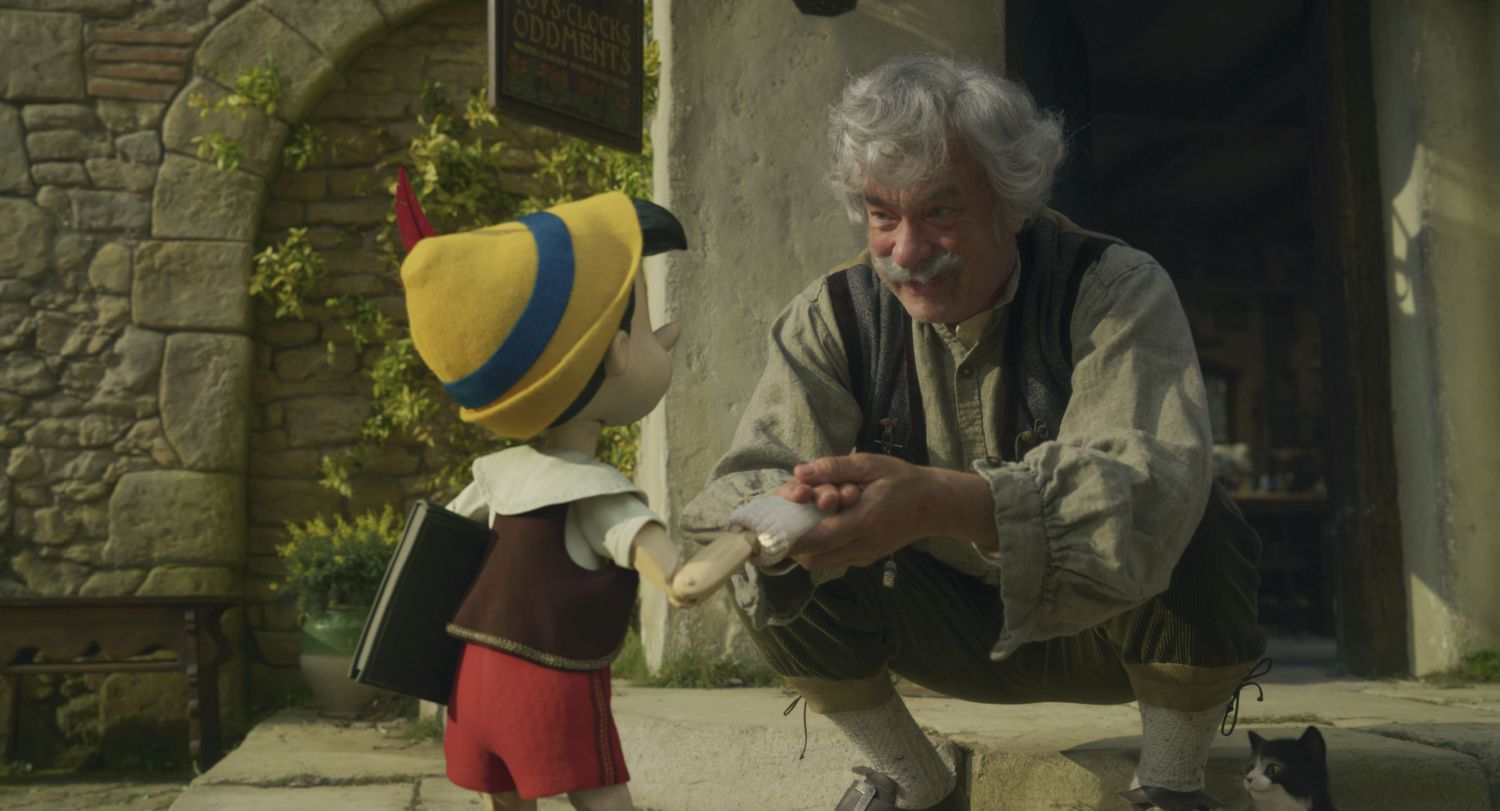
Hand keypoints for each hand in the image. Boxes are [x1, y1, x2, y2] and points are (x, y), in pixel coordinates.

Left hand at [788, 453, 998, 568]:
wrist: (934, 504)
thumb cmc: (902, 480)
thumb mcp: (870, 464)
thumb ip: (834, 468)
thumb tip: (800, 472)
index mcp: (864, 520)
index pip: (817, 539)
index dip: (791, 534)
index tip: (776, 520)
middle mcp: (863, 545)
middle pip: (813, 558)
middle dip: (795, 539)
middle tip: (791, 515)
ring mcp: (864, 556)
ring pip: (820, 562)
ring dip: (807, 544)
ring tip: (806, 518)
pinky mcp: (865, 559)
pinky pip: (833, 559)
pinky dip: (821, 546)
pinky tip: (823, 524)